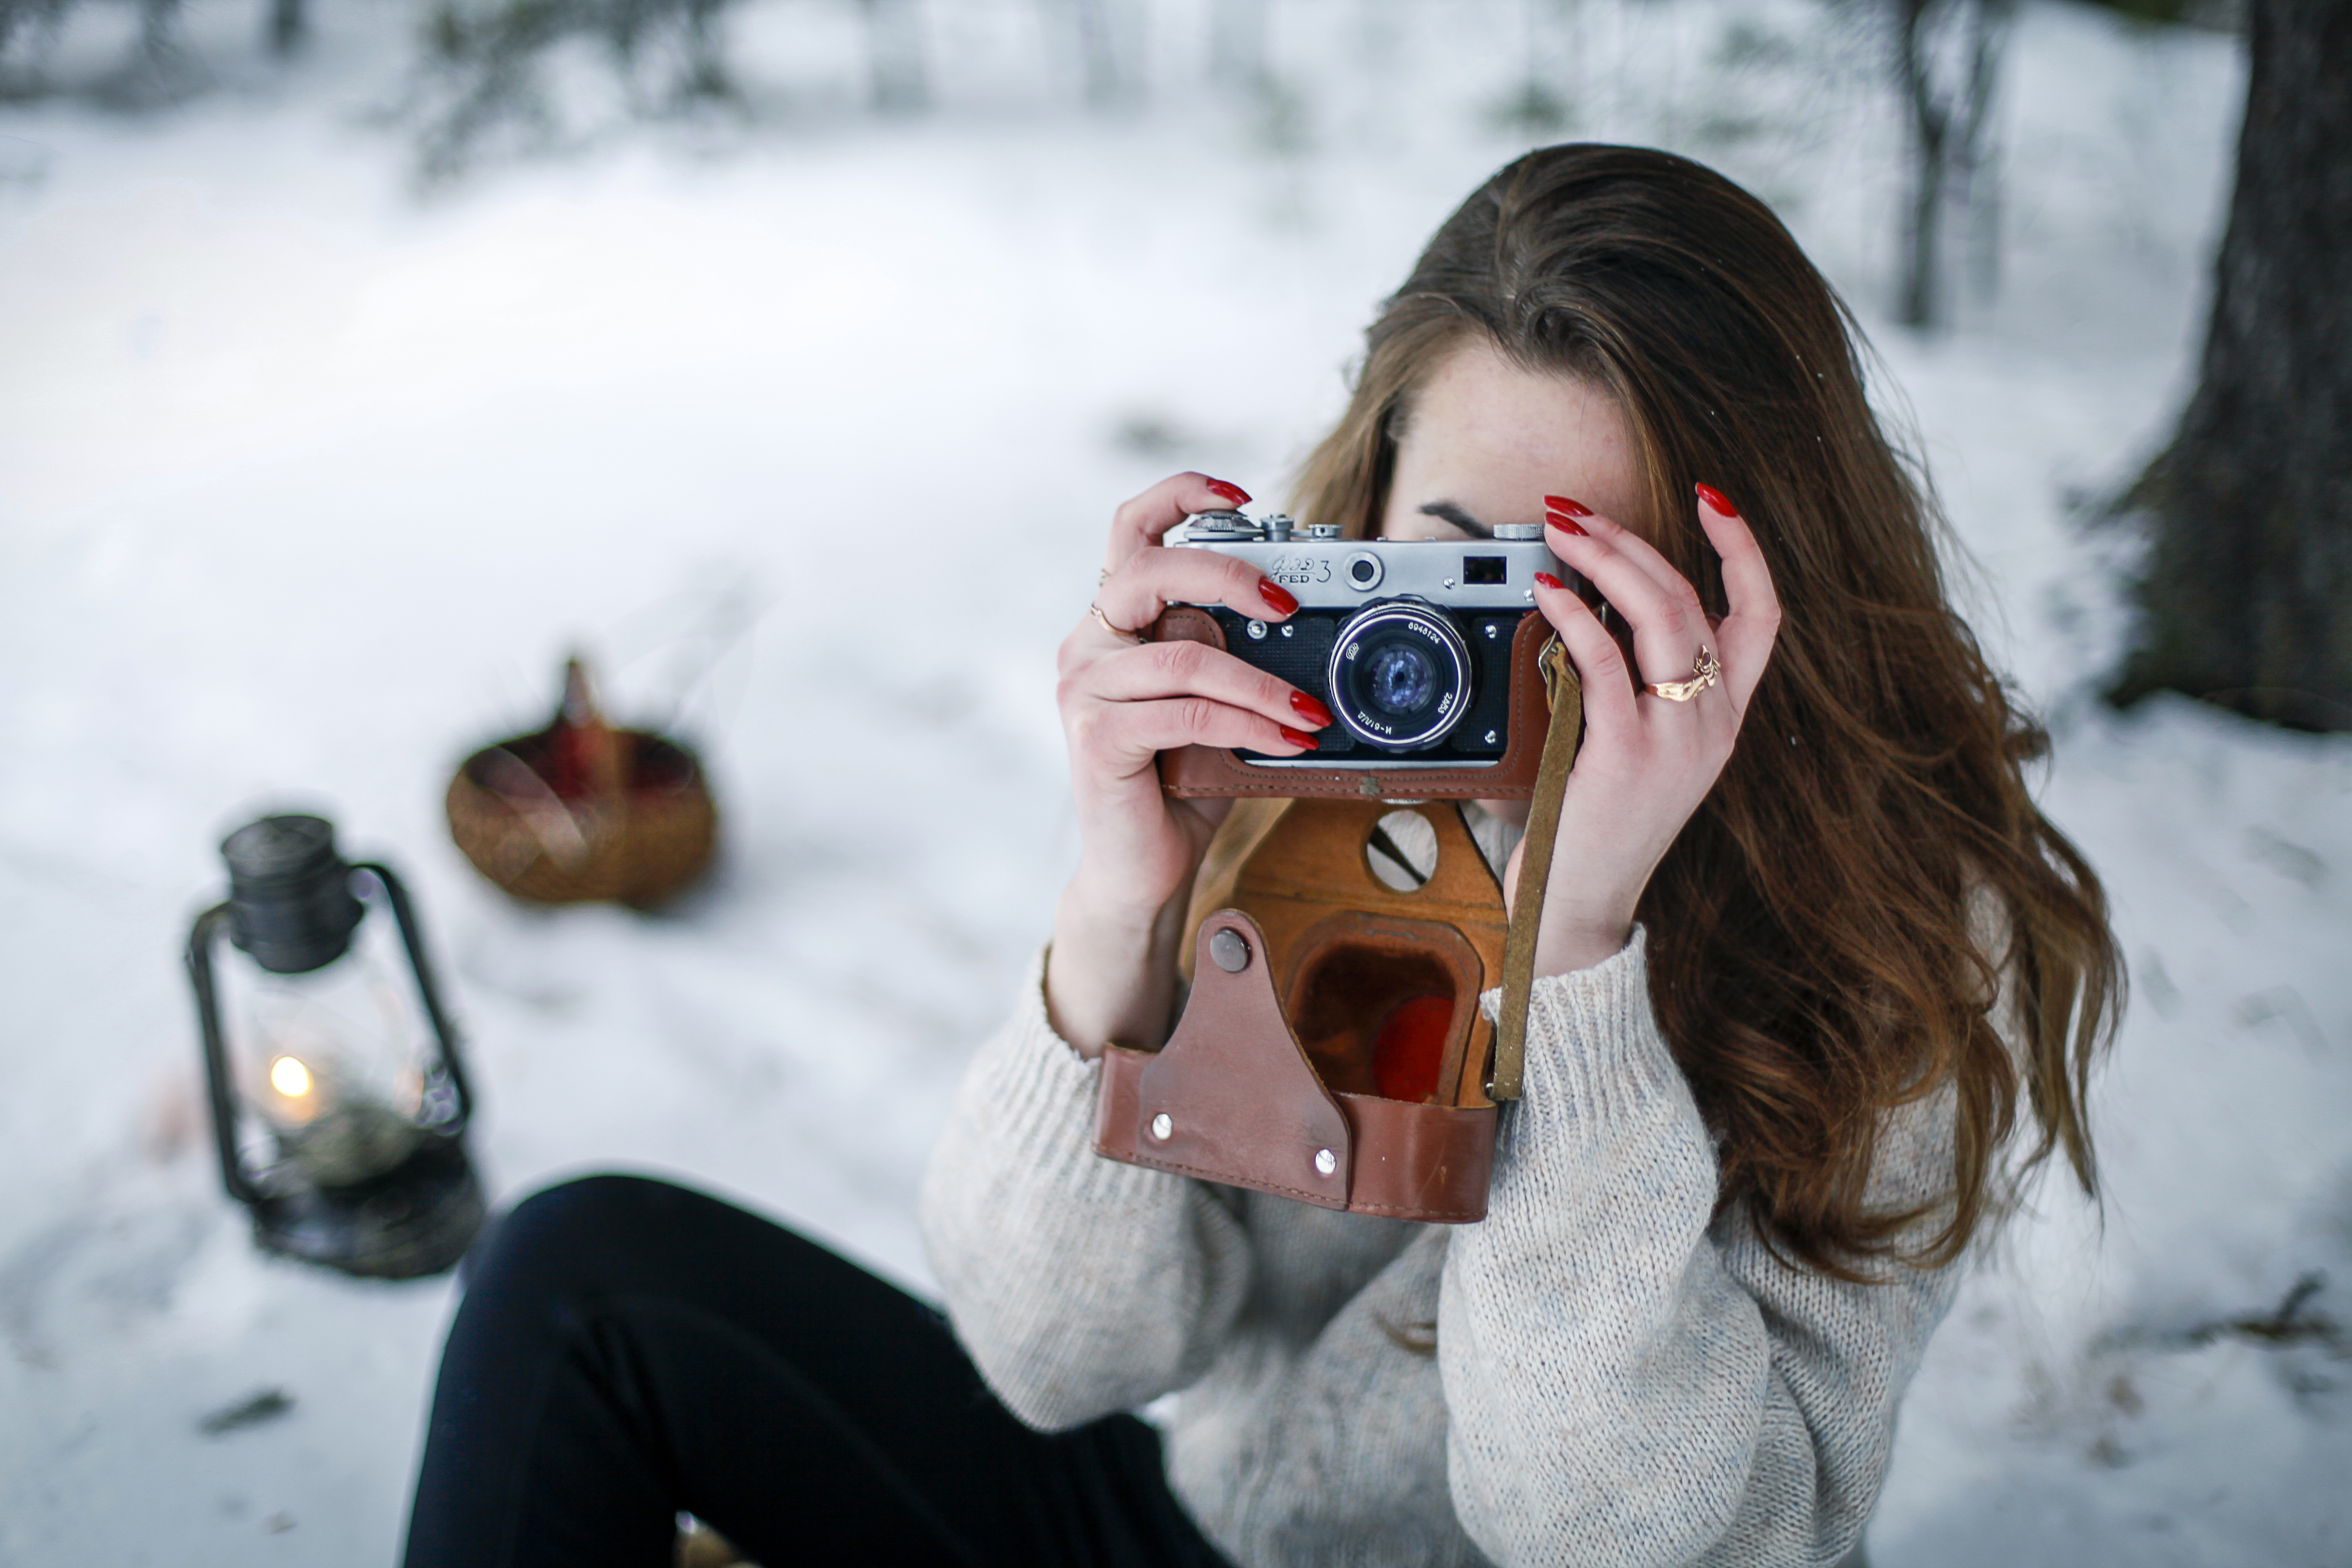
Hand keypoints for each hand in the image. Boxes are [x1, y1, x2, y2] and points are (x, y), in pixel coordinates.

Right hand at [1044, 473, 1331, 1052]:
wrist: (1140, 867)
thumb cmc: (1179, 781)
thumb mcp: (1214, 701)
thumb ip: (1233, 654)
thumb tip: (1301, 619)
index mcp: (1113, 622)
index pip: (1132, 530)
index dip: (1181, 496)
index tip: (1243, 494)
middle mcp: (1088, 644)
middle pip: (1152, 570)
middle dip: (1229, 575)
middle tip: (1287, 602)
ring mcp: (1085, 688)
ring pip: (1186, 656)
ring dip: (1262, 683)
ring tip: (1312, 709)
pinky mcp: (1097, 736)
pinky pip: (1188, 712)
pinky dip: (1249, 723)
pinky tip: (1288, 739)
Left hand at [1507, 485, 1782, 975]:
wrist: (1580, 901)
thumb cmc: (1596, 819)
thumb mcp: (1641, 746)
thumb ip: (1640, 685)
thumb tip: (1594, 605)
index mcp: (1724, 716)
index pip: (1763, 616)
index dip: (1744, 551)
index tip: (1712, 499)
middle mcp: (1713, 723)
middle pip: (1694, 601)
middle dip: (1633, 541)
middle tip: (1577, 512)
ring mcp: (1677, 740)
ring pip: (1662, 618)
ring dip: (1607, 561)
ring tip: (1562, 533)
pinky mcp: (1628, 756)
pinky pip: (1606, 664)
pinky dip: (1574, 618)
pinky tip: (1548, 594)